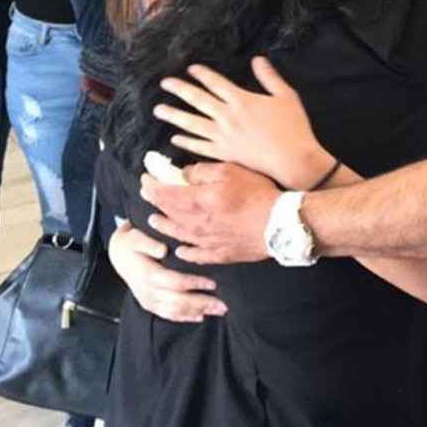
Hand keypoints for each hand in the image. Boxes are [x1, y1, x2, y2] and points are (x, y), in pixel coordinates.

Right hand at [109, 220, 225, 321]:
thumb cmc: (132, 243)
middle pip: (178, 301)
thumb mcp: (136, 237)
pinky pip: (168, 314)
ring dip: (197, 312)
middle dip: (201, 303)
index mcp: (147, 274)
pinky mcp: (149, 304)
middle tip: (223, 305)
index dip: (194, 284)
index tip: (212, 283)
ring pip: (175, 310)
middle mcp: (148, 290)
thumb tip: (162, 250)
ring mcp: (148, 299)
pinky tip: (199, 317)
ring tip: (217, 312)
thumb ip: (149, 243)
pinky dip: (184, 317)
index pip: (174, 282)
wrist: (118, 255)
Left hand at [140, 162, 278, 264]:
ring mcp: (207, 241)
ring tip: (154, 220)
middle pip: (169, 213)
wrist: (281, 224)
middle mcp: (197, 224)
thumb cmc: (257, 194)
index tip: (145, 178)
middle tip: (147, 194)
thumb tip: (183, 175)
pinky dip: (185, 252)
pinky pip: (196, 255)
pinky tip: (180, 250)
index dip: (152, 186)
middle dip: (154, 202)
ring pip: (178, 234)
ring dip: (164, 226)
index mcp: (198, 201)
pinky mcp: (220, 254)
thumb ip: (202, 171)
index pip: (165, 194)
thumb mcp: (230, 171)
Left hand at [154, 57, 332, 190]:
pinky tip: (175, 138)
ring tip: (159, 110)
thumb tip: (258, 59)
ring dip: (175, 115)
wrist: (293, 160)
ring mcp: (224, 136)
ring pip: (193, 123)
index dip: (202, 74)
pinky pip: (200, 147)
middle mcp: (228, 116)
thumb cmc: (293, 127)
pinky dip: (187, 142)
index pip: (216, 83)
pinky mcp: (225, 153)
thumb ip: (269, 77)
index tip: (190, 69)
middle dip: (180, 90)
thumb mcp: (286, 96)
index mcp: (242, 100)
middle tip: (164, 83)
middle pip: (198, 100)